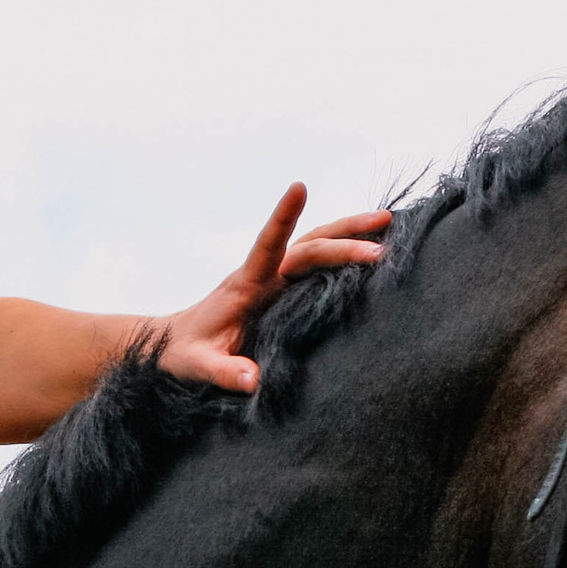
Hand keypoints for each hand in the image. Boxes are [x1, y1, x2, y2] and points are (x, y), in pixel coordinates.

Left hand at [158, 185, 391, 392]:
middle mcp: (265, 275)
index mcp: (246, 285)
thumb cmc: (187, 352)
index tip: (299, 187)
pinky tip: (370, 245)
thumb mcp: (200, 366)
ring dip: (350, 231)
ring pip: (316, 245)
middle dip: (344, 243)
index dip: (282, 217)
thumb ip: (225, 372)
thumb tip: (253, 380)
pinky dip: (344, 249)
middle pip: (308, 245)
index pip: (267, 245)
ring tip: (389, 221)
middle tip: (382, 250)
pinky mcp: (285, 288)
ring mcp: (277, 279)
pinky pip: (317, 263)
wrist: (178, 343)